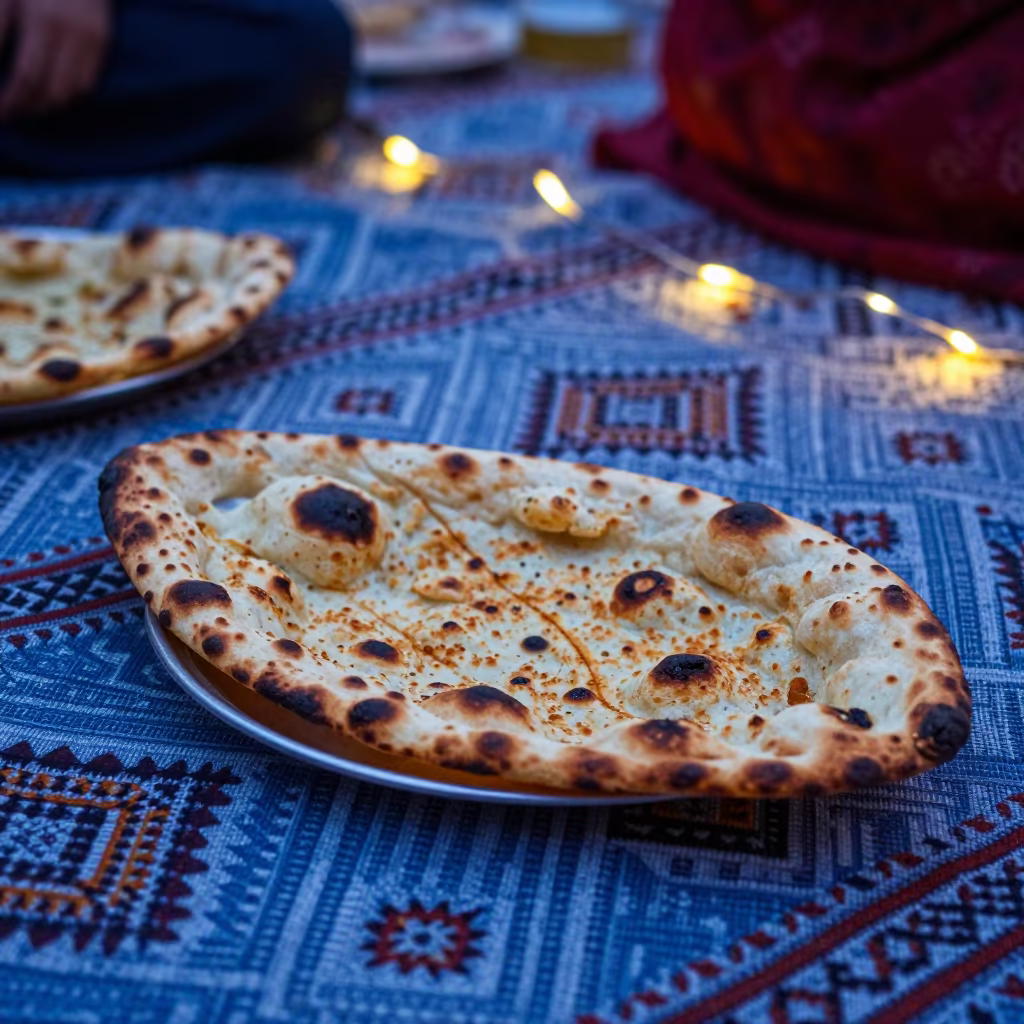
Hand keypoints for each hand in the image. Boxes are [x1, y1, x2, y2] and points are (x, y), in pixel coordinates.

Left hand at [0, 0, 111, 119]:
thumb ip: (0, 30)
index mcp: (40, 19)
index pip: (25, 76)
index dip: (9, 100)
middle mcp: (69, 32)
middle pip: (49, 90)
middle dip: (25, 107)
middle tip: (9, 114)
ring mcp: (89, 38)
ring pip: (70, 91)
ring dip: (46, 105)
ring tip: (28, 105)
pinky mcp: (103, 41)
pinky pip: (87, 82)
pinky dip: (68, 93)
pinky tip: (51, 91)